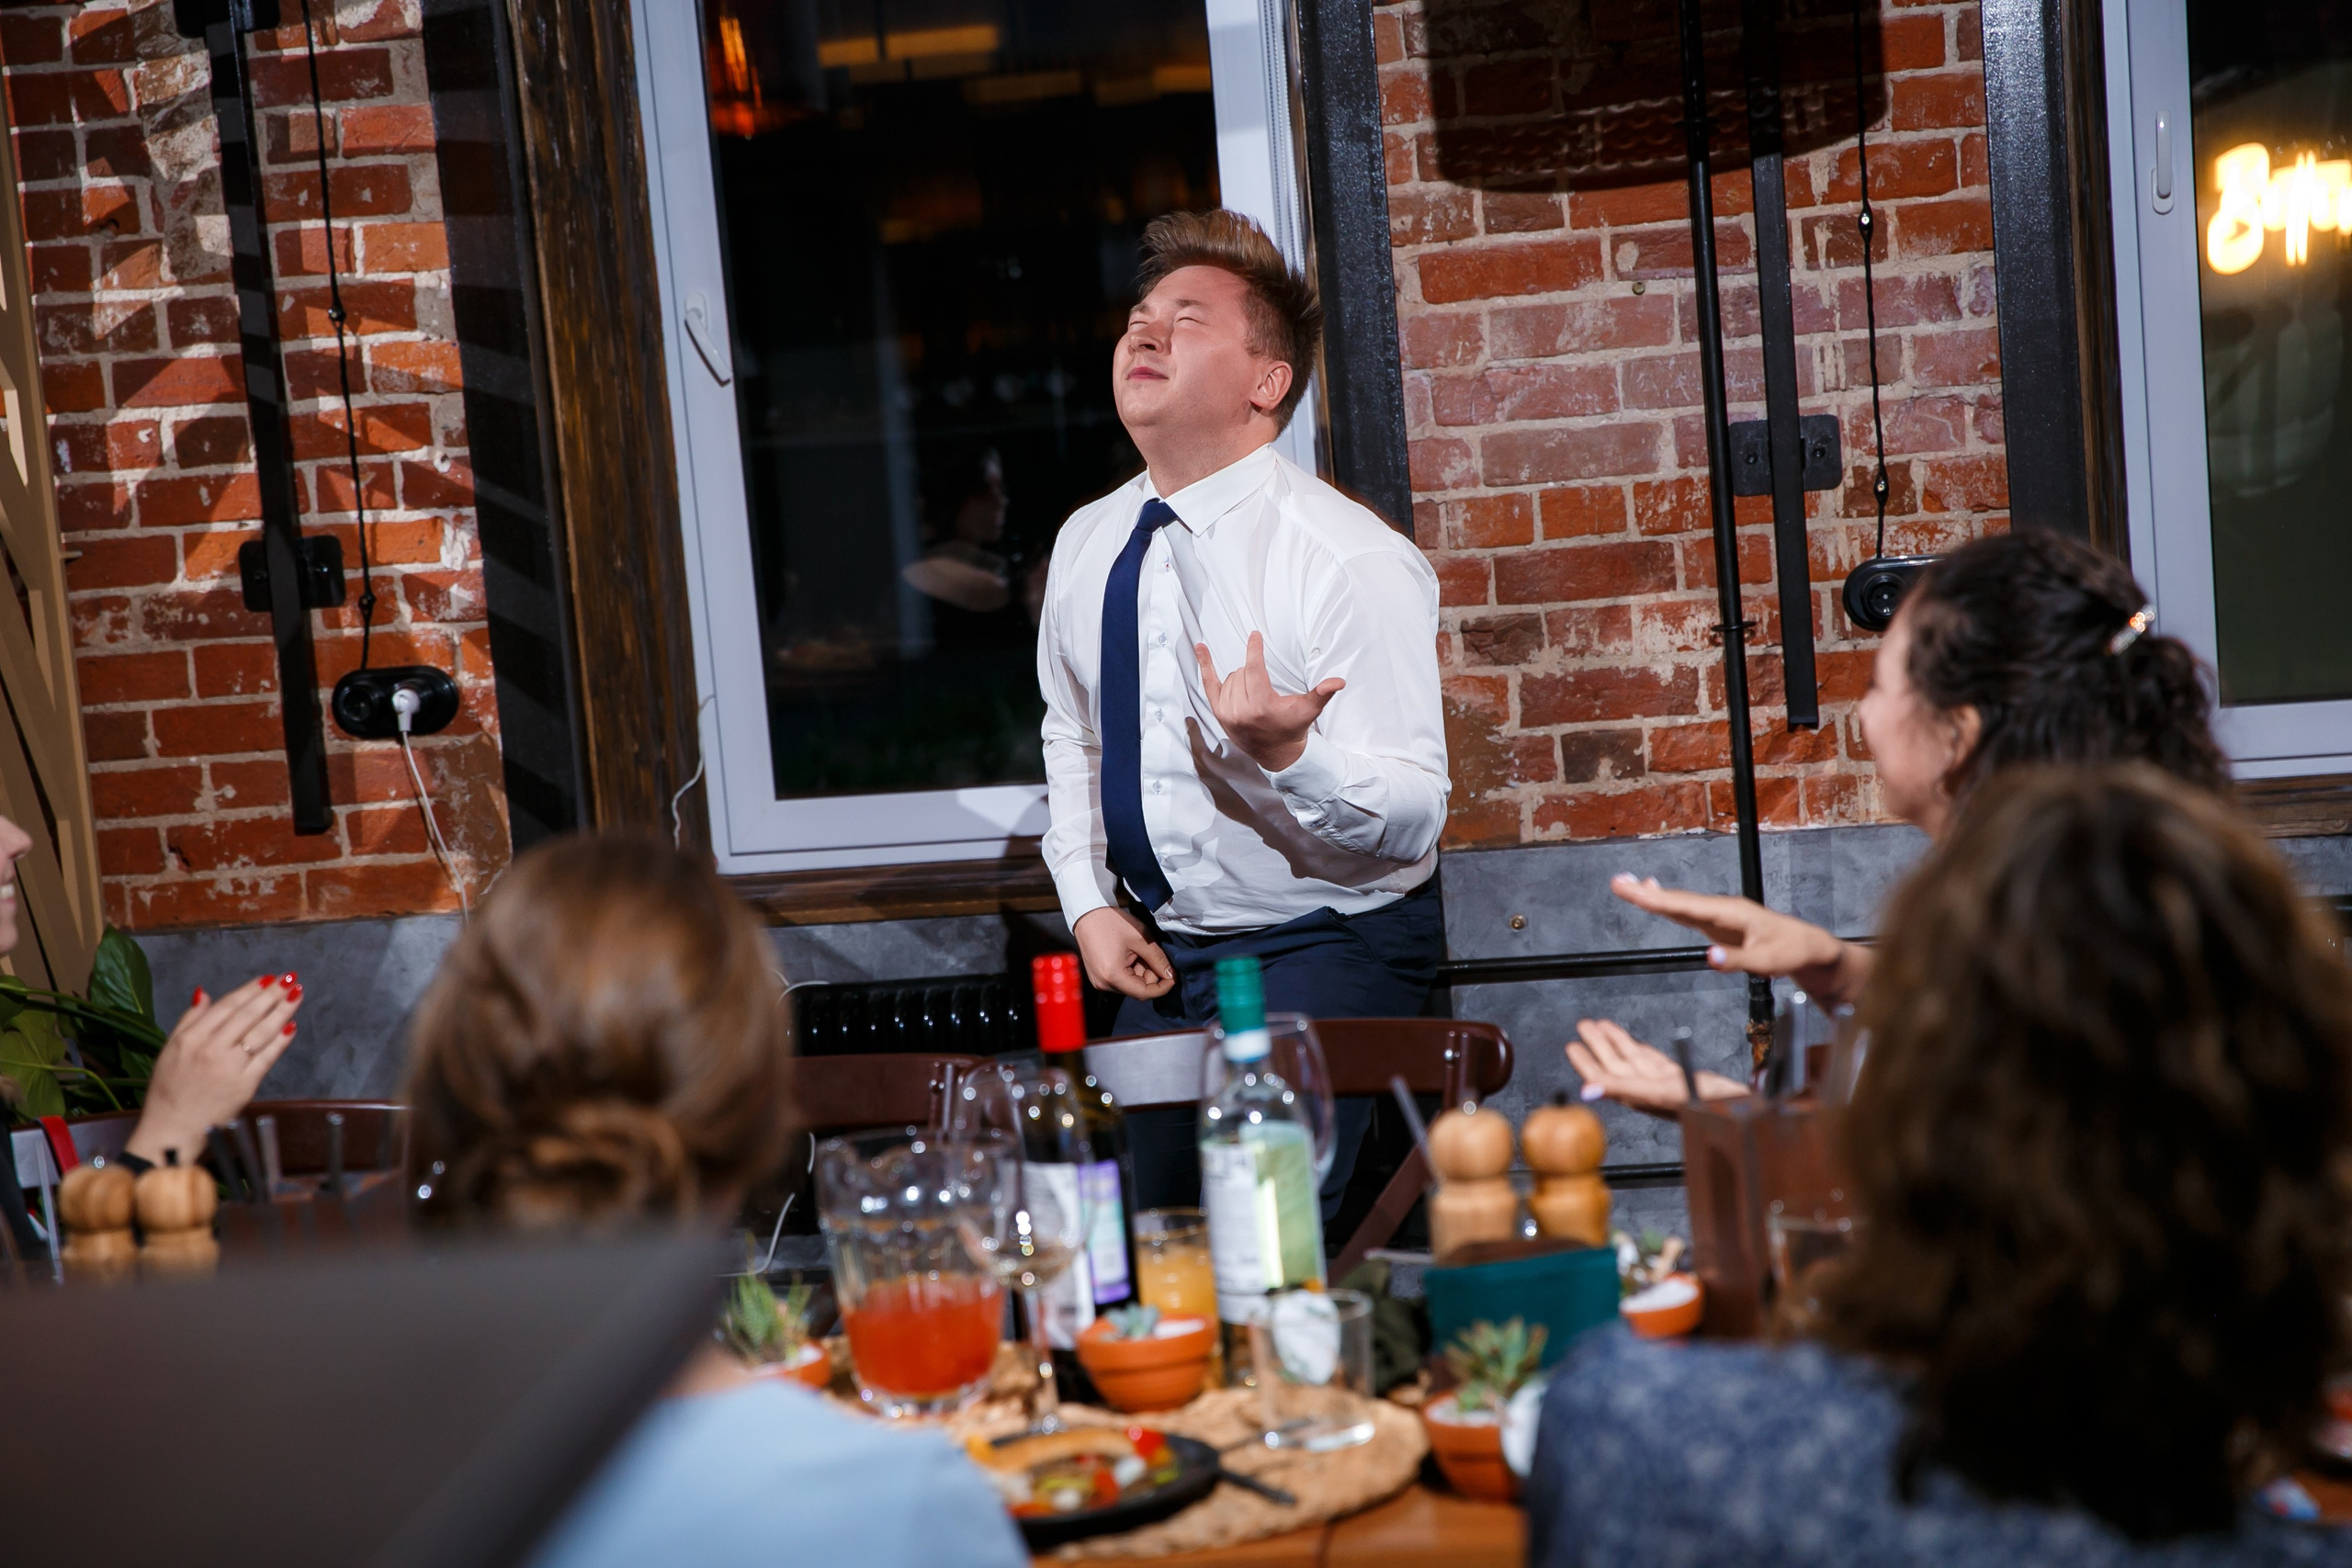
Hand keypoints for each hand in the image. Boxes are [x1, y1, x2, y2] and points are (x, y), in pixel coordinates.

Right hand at [125, 974, 304, 1165]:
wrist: (172, 1129)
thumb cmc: (169, 1090)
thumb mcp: (169, 1049)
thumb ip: (189, 1020)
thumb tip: (206, 994)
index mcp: (191, 1038)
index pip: (228, 1006)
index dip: (250, 990)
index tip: (268, 978)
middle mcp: (211, 1049)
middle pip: (248, 1015)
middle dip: (272, 994)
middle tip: (290, 979)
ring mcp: (230, 1067)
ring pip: (261, 1033)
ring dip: (282, 1011)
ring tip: (296, 995)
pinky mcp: (245, 1086)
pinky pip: (267, 1058)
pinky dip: (281, 1041)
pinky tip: (292, 1027)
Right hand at [1073, 908, 1175, 1000]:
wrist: (1087, 913)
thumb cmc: (1112, 922)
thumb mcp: (1141, 939)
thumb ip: (1158, 959)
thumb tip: (1171, 975)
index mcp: (1113, 976)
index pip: (1144, 993)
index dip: (1162, 987)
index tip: (1173, 976)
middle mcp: (1103, 984)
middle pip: (1137, 990)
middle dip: (1151, 977)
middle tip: (1156, 957)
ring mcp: (1099, 981)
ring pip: (1130, 985)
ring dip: (1142, 972)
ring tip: (1141, 952)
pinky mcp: (1098, 976)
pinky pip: (1121, 979)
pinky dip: (1131, 970)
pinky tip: (1133, 954)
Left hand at [1194, 632, 1343, 773]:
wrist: (1275, 754)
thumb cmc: (1292, 727)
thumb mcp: (1308, 710)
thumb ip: (1322, 693)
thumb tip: (1340, 682)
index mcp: (1261, 706)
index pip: (1253, 669)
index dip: (1254, 650)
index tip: (1255, 635)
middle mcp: (1241, 710)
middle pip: (1243, 672)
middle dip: (1254, 671)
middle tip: (1265, 687)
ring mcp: (1227, 712)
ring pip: (1231, 677)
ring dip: (1242, 677)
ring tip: (1255, 693)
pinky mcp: (1219, 713)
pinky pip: (1209, 684)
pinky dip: (1205, 665)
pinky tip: (1200, 648)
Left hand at [1565, 1018, 1747, 1118]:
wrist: (1741, 1106)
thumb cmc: (1704, 1103)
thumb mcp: (1658, 1092)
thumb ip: (1621, 1089)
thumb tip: (1588, 1090)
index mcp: (1637, 1094)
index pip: (1603, 1077)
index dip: (1586, 1062)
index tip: (1572, 1046)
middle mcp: (1646, 1089)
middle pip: (1614, 1065)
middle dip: (1598, 1045)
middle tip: (1583, 1025)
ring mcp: (1661, 1083)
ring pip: (1631, 1059)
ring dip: (1615, 1042)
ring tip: (1599, 1025)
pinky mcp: (1677, 1078)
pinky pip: (1651, 1060)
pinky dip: (1639, 1048)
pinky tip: (1631, 1042)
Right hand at [1608, 874, 1869, 1004]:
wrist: (1810, 948)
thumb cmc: (1792, 953)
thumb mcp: (1768, 962)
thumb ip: (1737, 960)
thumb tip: (1709, 957)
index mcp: (1731, 912)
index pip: (1686, 905)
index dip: (1655, 898)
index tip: (1631, 889)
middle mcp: (1723, 908)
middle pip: (1678, 900)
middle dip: (1645, 893)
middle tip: (1617, 882)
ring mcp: (1720, 914)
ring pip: (1680, 903)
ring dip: (1652, 895)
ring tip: (1627, 886)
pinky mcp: (1719, 923)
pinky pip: (1687, 910)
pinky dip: (1667, 903)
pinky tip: (1655, 896)